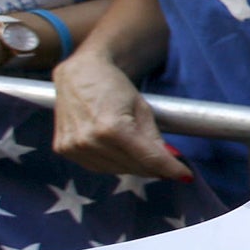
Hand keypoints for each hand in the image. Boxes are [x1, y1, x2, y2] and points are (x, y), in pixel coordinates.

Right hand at [51, 52, 188, 178]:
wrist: (78, 74)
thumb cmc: (113, 86)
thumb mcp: (141, 108)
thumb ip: (155, 138)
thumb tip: (170, 160)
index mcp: (112, 128)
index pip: (149, 158)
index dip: (171, 169)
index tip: (186, 175)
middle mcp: (89, 141)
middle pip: (134, 167)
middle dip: (154, 167)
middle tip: (168, 164)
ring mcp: (74, 147)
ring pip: (117, 170)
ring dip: (134, 166)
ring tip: (141, 152)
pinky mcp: (64, 150)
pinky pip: (98, 167)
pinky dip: (114, 163)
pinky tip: (120, 151)